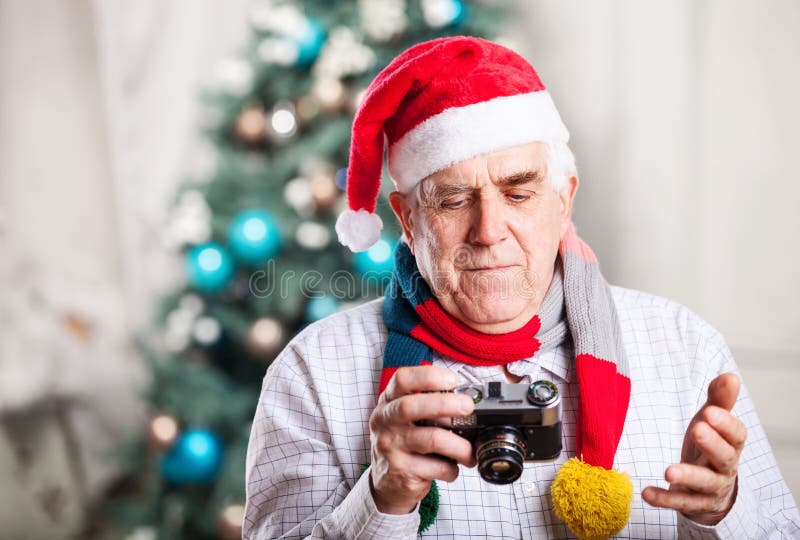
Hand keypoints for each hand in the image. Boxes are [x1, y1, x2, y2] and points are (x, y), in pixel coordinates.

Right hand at [368, 365, 476, 513]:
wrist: (386, 482)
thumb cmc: (404, 443)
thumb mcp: (406, 419)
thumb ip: (428, 406)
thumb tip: (466, 401)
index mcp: (388, 402)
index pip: (402, 379)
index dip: (429, 376)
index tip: (453, 380)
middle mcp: (384, 422)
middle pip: (410, 406)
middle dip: (445, 404)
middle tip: (468, 407)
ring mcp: (390, 447)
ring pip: (432, 439)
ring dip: (460, 445)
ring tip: (470, 451)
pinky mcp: (401, 472)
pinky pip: (437, 467)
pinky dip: (452, 468)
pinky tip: (451, 468)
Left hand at [642, 373, 746, 524]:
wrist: (709, 488)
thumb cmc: (709, 446)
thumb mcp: (712, 422)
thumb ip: (719, 400)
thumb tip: (731, 376)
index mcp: (731, 445)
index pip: (737, 435)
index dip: (726, 424)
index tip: (709, 411)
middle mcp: (725, 468)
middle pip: (725, 458)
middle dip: (712, 444)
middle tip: (697, 429)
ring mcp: (711, 489)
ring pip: (704, 484)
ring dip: (687, 477)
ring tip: (668, 471)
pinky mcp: (694, 504)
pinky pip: (681, 502)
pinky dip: (664, 499)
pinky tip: (646, 493)